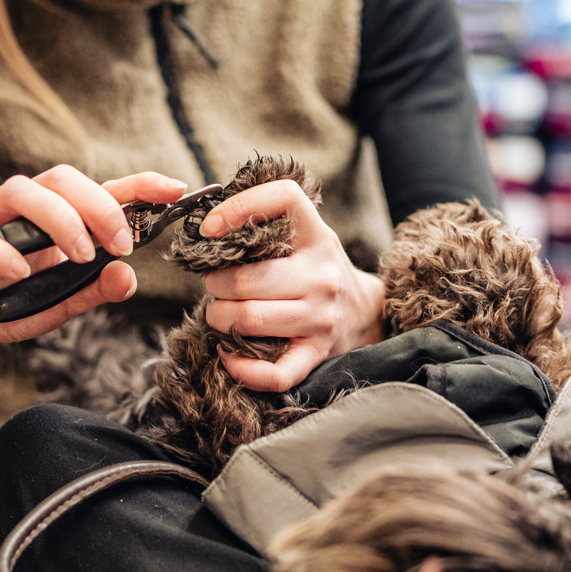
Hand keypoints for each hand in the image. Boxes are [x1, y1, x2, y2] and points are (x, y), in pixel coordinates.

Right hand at [0, 166, 187, 404]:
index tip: (174, 189)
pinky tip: (22, 273)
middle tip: (121, 245)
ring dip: (58, 219)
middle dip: (98, 204)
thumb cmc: (2, 310)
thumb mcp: (57, 306)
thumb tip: (129, 275)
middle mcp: (17, 216)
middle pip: (58, 177)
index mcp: (49, 222)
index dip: (136, 183)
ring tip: (81, 257)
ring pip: (17, 191)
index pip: (96, 190)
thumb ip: (91, 292)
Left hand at [197, 178, 384, 392]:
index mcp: (317, 236)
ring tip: (219, 313)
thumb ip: (267, 223)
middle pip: (246, 278)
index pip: (284, 198)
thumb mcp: (306, 235)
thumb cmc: (316, 270)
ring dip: (219, 318)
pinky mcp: (316, 353)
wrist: (364, 311)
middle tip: (215, 284)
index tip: (209, 227)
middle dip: (215, 283)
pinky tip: (228, 354)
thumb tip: (206, 223)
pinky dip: (243, 369)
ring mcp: (320, 318)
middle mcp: (321, 276)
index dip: (239, 207)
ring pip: (249, 319)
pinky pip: (275, 373)